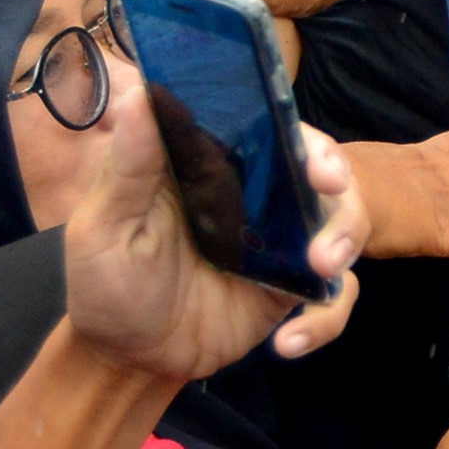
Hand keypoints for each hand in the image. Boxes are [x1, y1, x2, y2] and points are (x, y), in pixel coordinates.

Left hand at [63, 88, 364, 377]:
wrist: (127, 356)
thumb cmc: (106, 282)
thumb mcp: (104, 226)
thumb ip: (130, 166)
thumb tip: (142, 92)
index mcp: (212, 167)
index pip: (266, 129)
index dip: (296, 131)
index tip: (309, 154)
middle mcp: (256, 196)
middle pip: (320, 170)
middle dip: (337, 179)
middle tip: (329, 192)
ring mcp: (281, 242)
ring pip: (343, 223)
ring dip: (344, 239)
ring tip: (323, 268)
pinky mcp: (294, 289)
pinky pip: (334, 297)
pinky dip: (324, 318)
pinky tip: (287, 343)